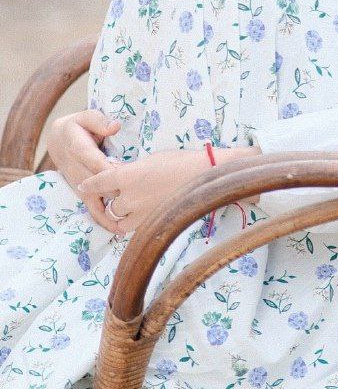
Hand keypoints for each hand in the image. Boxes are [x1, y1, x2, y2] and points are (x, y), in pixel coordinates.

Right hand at [47, 110, 122, 231]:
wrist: (58, 139)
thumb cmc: (78, 126)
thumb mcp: (86, 116)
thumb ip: (99, 121)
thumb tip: (114, 126)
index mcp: (79, 149)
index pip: (96, 163)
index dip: (110, 172)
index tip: (126, 178)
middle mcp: (77, 170)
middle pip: (97, 186)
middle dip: (115, 195)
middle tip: (136, 205)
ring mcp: (78, 183)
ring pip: (93, 201)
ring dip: (108, 214)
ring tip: (124, 228)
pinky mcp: (81, 191)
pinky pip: (91, 207)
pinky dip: (102, 219)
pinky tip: (116, 230)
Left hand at [78, 149, 209, 235]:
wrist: (204, 177)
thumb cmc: (180, 162)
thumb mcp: (151, 160)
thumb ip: (131, 170)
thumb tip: (118, 174)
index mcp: (127, 176)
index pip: (100, 182)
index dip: (90, 185)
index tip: (83, 186)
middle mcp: (130, 197)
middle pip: (109, 204)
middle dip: (111, 200)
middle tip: (116, 195)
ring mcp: (141, 214)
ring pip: (119, 221)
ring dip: (120, 215)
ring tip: (127, 208)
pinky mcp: (153, 224)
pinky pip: (134, 228)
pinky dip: (133, 223)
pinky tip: (139, 216)